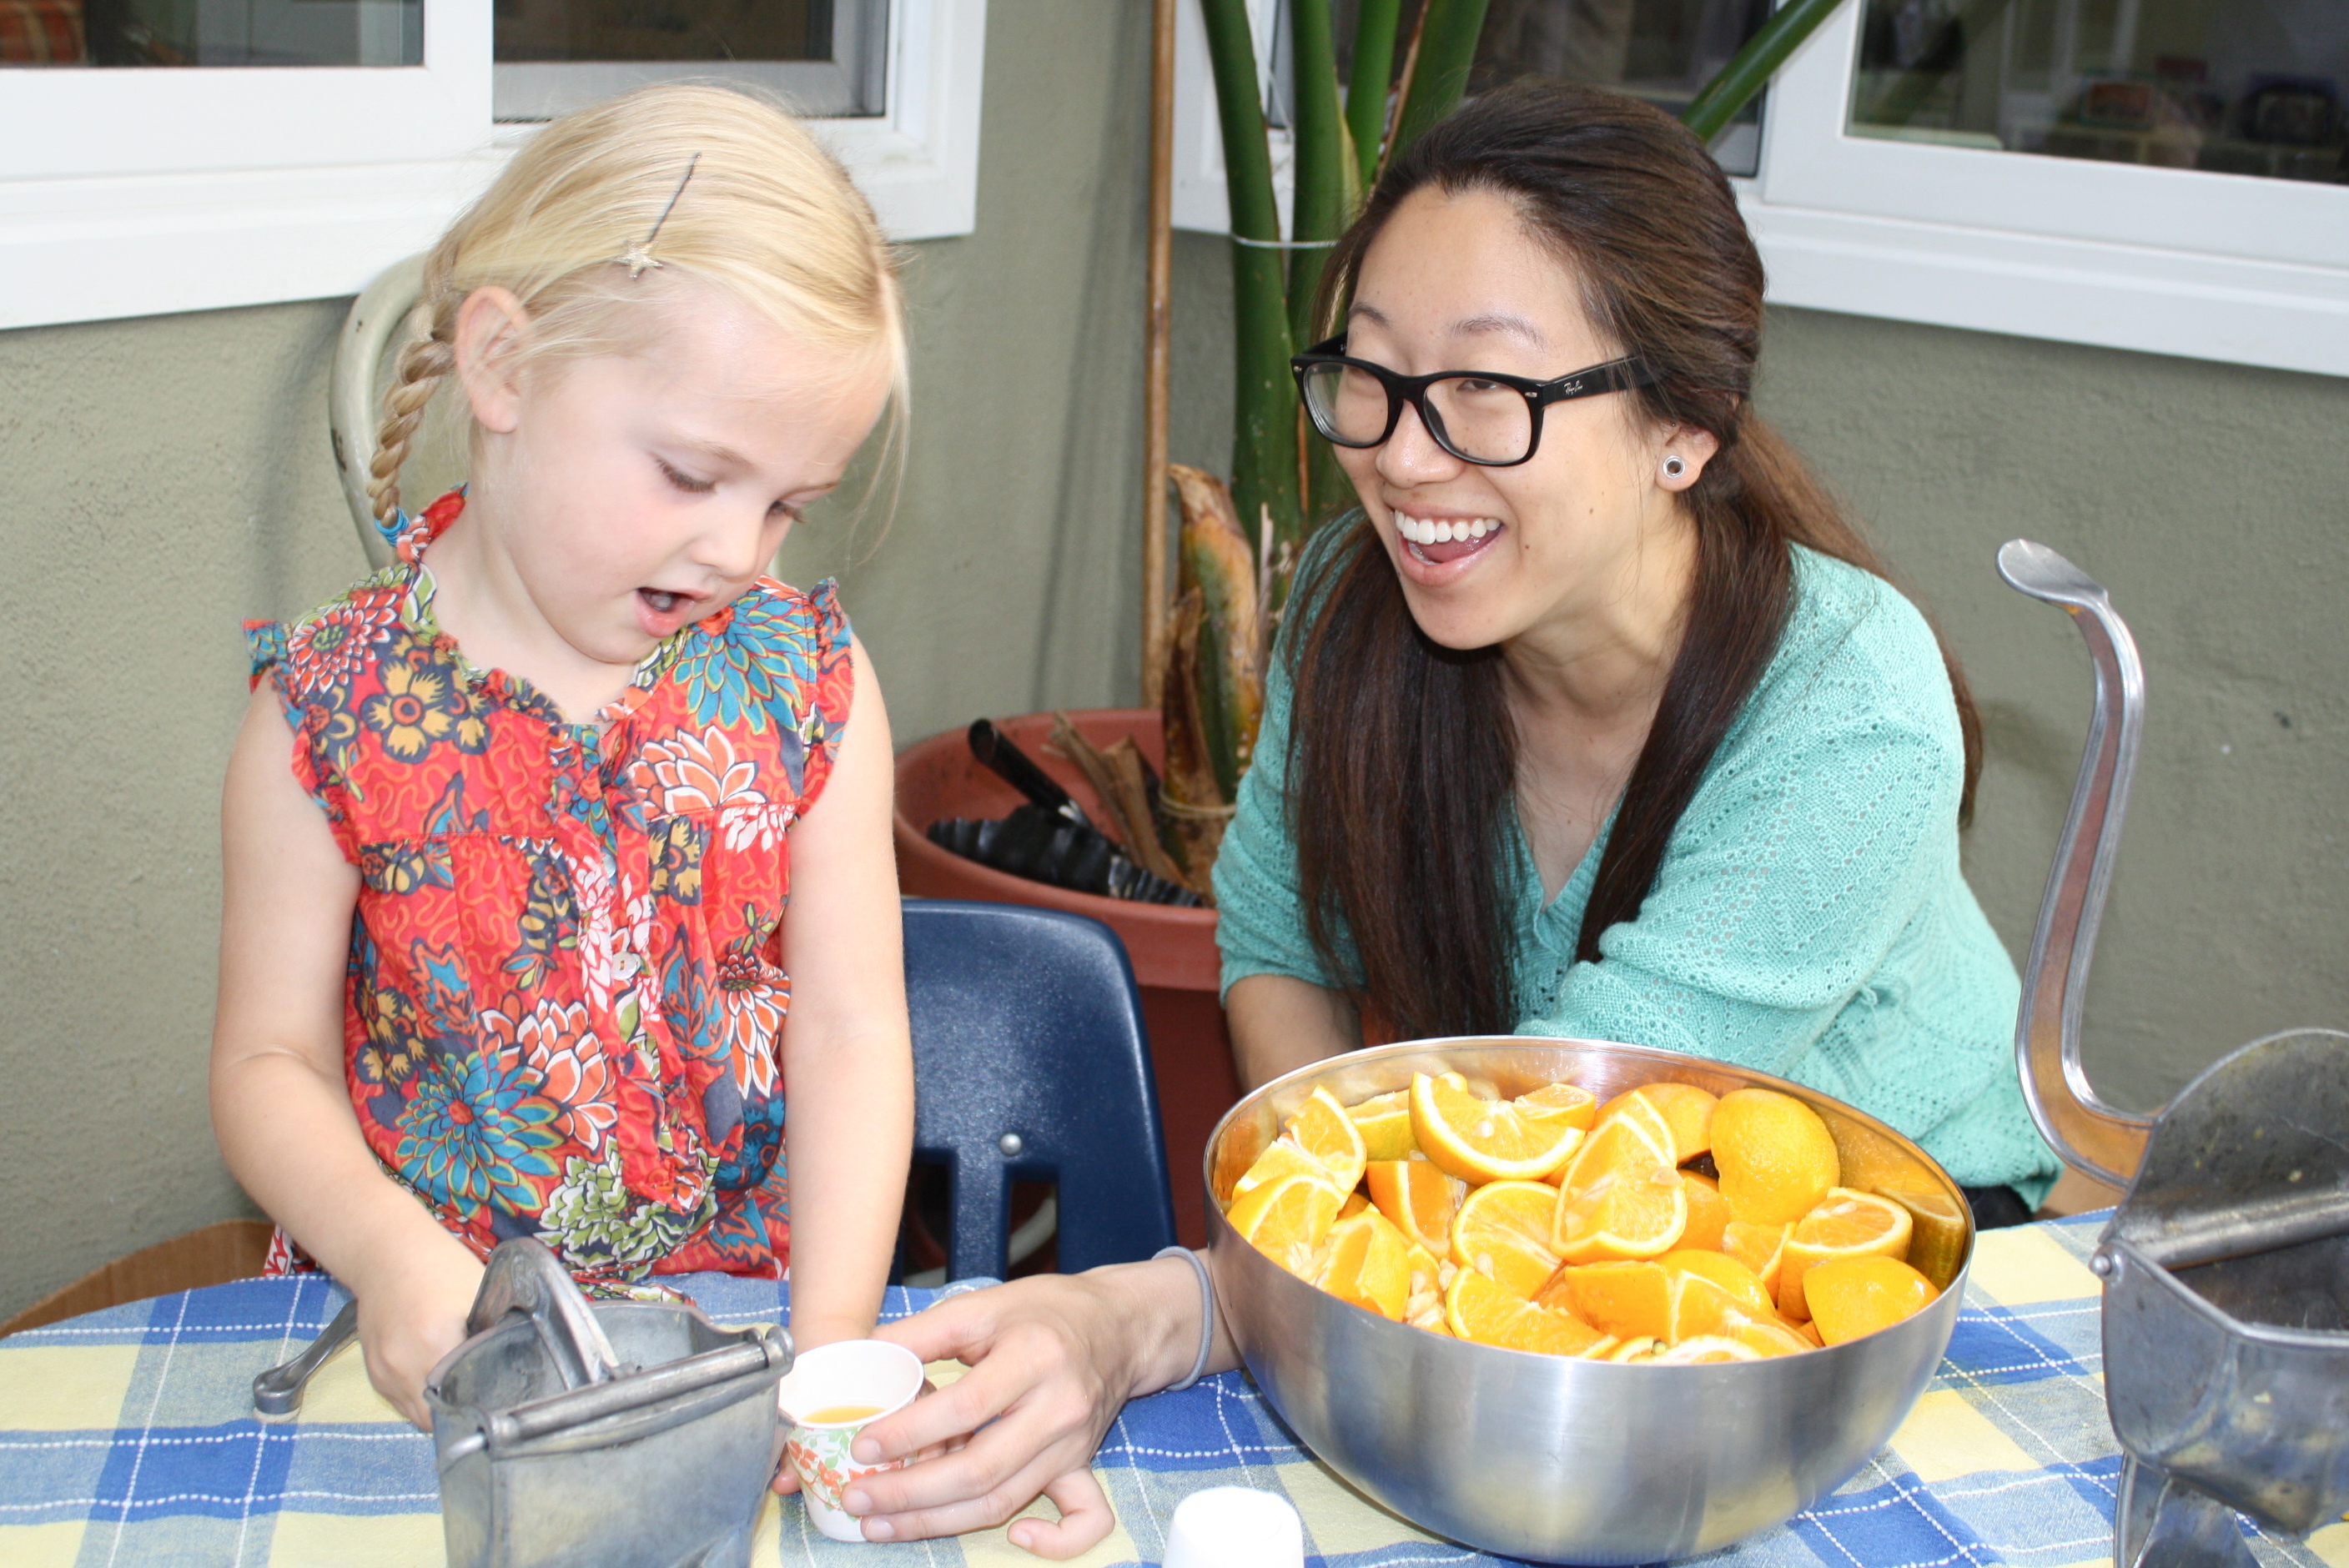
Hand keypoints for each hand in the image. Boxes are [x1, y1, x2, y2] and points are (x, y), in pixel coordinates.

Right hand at [352, 1241, 483, 1428]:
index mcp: (436, 1344)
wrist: (387, 1254)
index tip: (498, 1397)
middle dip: (460, 1409)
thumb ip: (494, 1332)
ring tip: (458, 1384)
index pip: (464, 1398)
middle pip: (438, 1416)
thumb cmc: (439, 1266)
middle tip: (482, 1393)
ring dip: (438, 1408)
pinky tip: (436, 1374)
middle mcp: (405, 1366)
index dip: (483, 1403)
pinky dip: (420, 1396)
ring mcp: (385, 1373)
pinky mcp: (374, 1373)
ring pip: (417, 1415)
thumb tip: (515, 1360)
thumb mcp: (479, 1293)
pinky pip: (401, 1401)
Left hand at [831, 1271, 1165, 1556]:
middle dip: (911, 1493)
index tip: (864, 1444)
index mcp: (1034, 1356)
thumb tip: (861, 1359)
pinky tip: (1015, 1538)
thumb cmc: (1046, 1311)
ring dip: (940, 1522)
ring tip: (883, 1524)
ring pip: (1005, 1500)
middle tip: (858, 1496)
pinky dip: (1055, 1542)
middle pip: (981, 1469)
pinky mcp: (1084, 1465)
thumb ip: (922, 1332)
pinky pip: (1086, 1519)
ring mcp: (1074, 1444)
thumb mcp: (983, 1303)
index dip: (910, 1432)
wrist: (1120, 1324)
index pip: (965, 1407)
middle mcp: (1059, 1407)